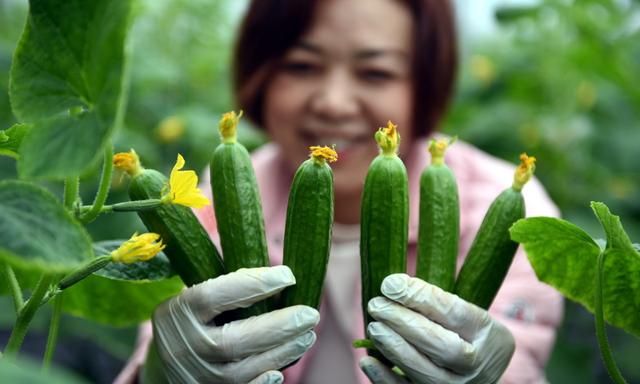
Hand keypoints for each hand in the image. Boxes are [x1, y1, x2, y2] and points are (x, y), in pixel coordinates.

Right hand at [151, 266, 318, 383]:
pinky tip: (282, 370)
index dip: (253, 284)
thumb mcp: (196, 297)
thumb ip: (228, 288)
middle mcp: (185, 346)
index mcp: (179, 312)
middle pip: (233, 341)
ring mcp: (196, 375)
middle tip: (311, 314)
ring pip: (241, 371)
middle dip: (278, 327)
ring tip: (307, 336)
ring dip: (281, 353)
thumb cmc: (192, 319)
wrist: (164, 364)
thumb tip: (279, 278)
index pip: (214, 296)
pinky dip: (261, 383)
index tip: (288, 276)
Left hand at [360, 274, 514, 383]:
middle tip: (377, 305)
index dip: (420, 297)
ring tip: (374, 327)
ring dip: (395, 348)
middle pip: (443, 346)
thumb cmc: (465, 334)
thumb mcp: (464, 313)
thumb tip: (392, 286)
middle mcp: (477, 366)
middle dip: (405, 323)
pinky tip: (368, 359)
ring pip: (426, 373)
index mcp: (488, 334)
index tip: (390, 284)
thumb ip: (434, 300)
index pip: (454, 313)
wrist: (480, 372)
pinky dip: (385, 379)